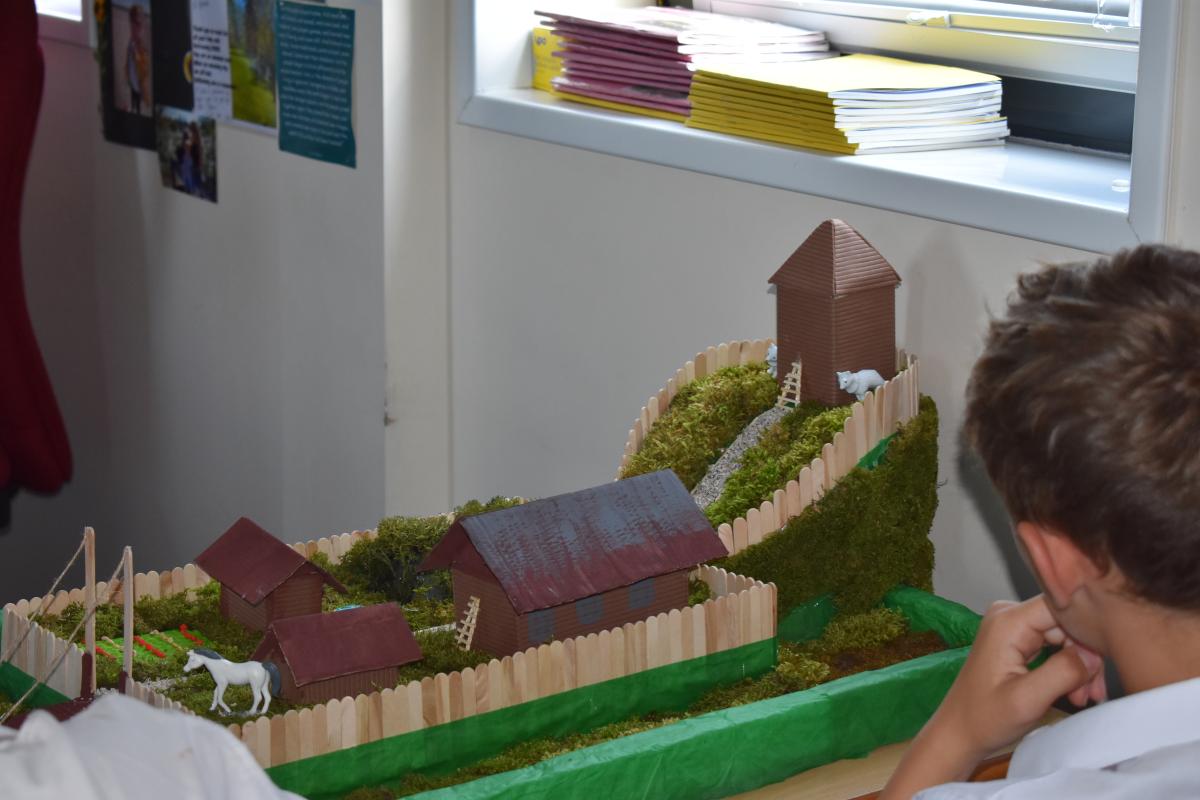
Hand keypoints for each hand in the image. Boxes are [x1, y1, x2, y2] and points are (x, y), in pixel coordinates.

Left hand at [880, 595, 1104, 798]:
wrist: (960, 731)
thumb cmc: (985, 718)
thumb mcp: (1027, 699)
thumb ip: (1062, 672)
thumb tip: (1093, 654)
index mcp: (1008, 621)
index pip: (1063, 606)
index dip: (1088, 631)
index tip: (1101, 664)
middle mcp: (1009, 614)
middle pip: (1067, 621)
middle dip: (1085, 657)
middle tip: (1091, 694)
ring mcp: (1012, 625)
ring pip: (1065, 634)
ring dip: (1080, 666)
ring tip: (1083, 698)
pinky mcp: (1017, 638)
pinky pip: (1055, 643)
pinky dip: (1068, 667)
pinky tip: (1075, 692)